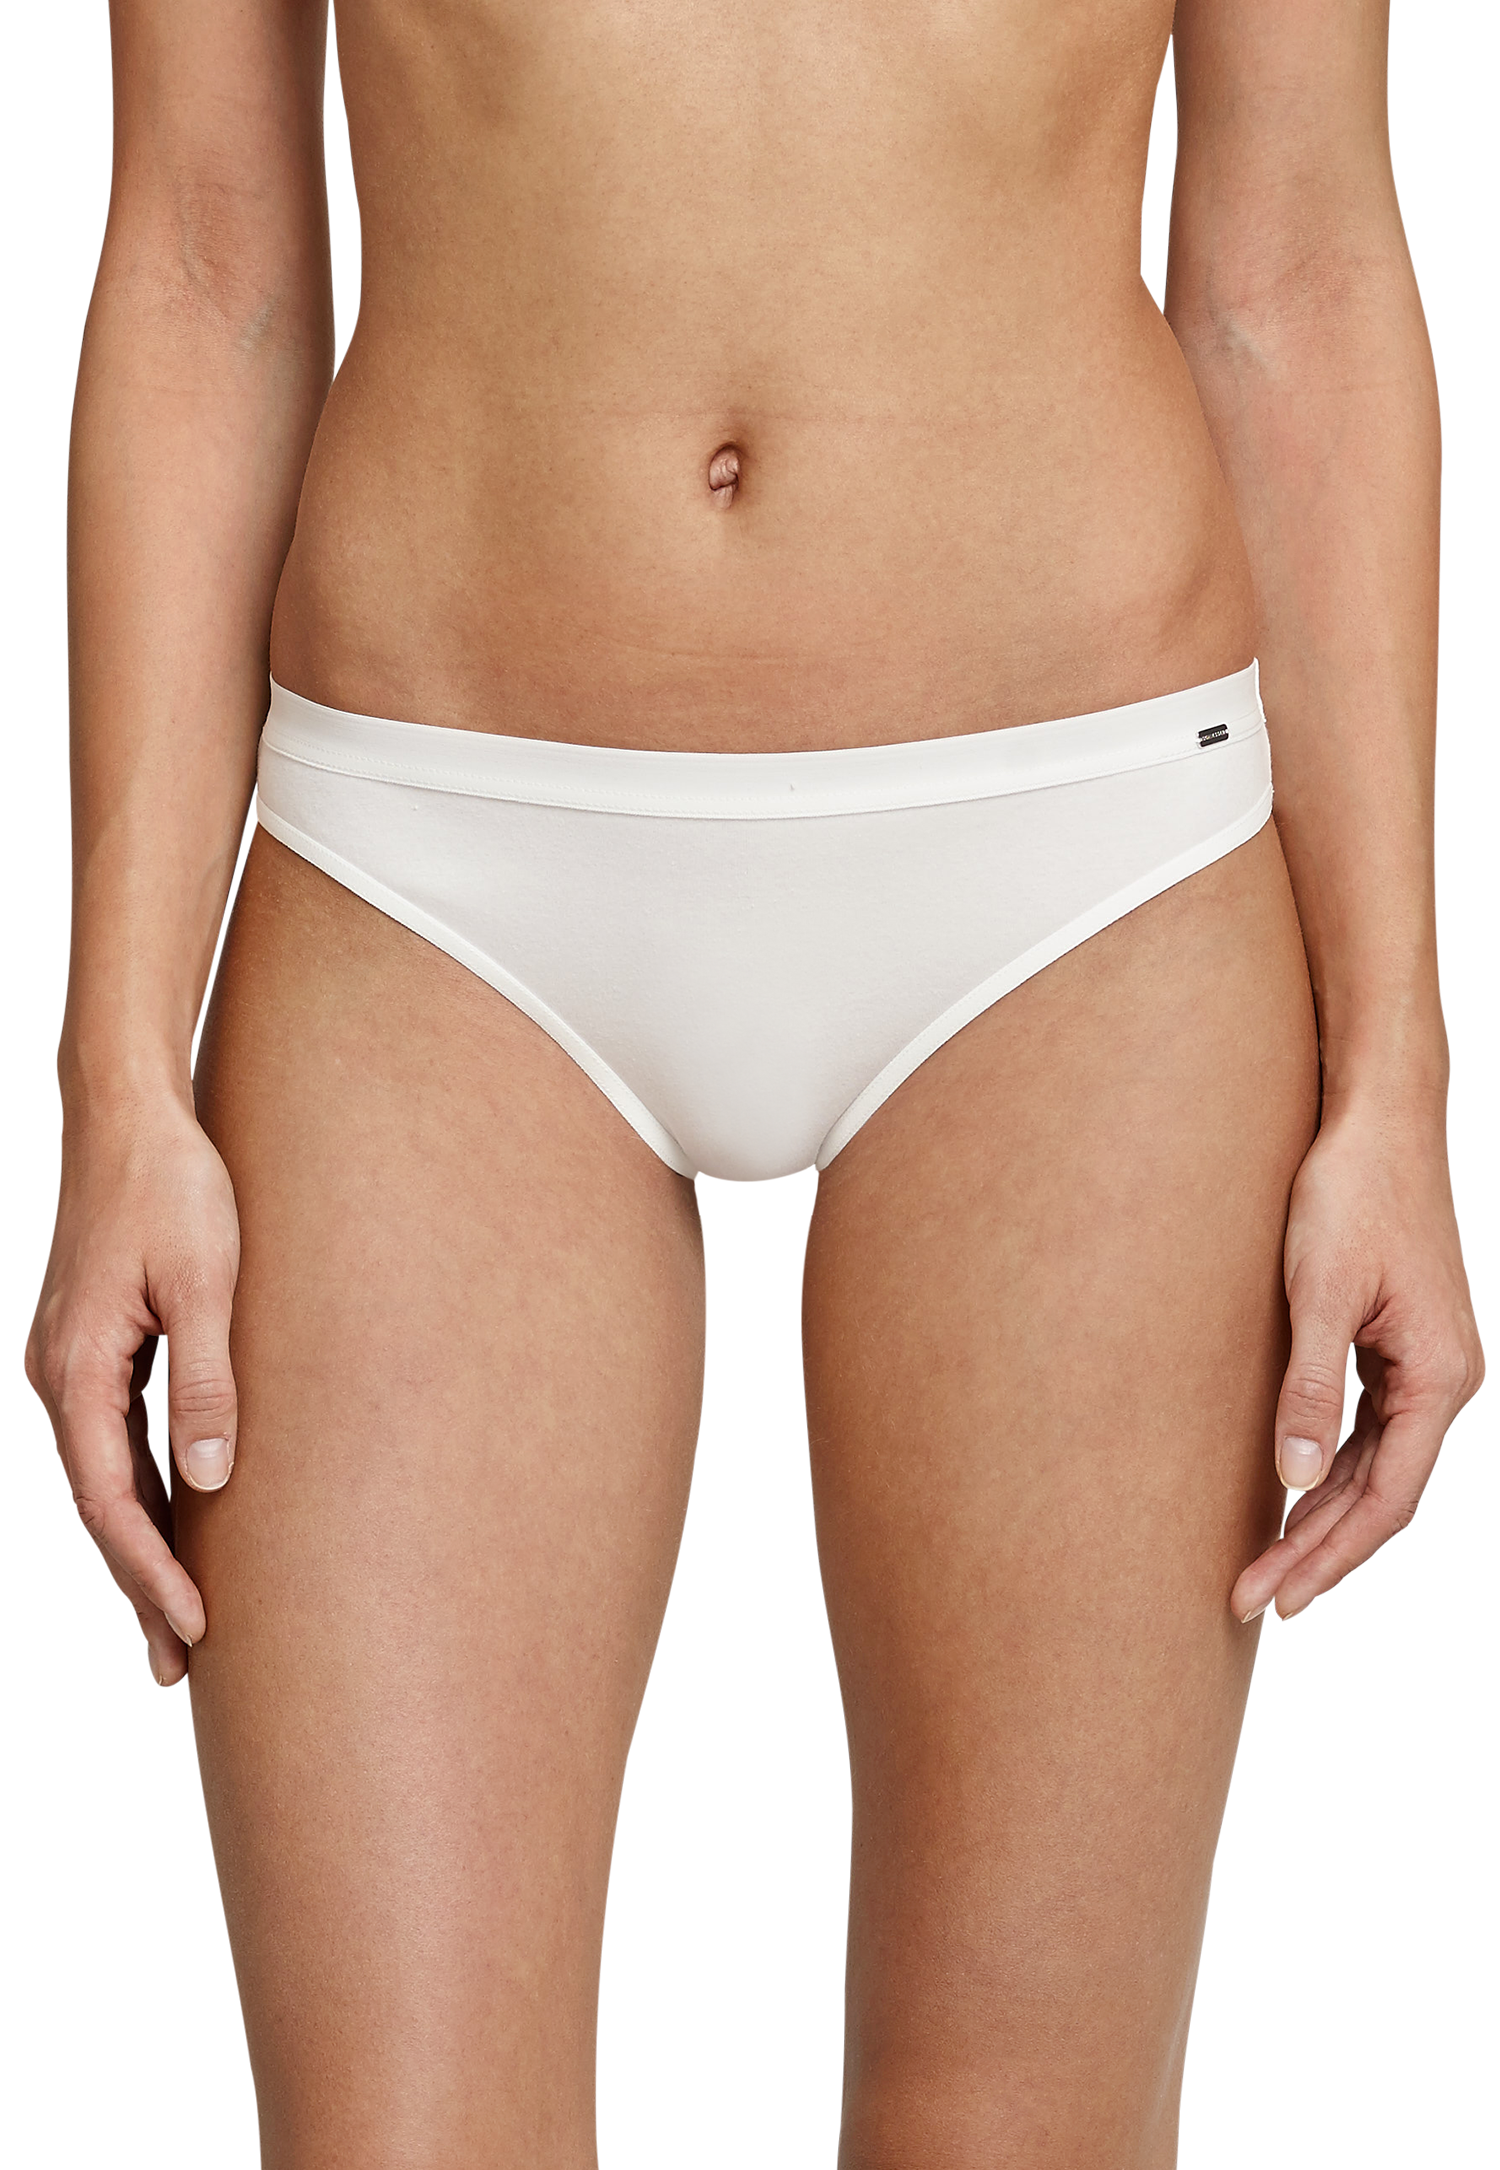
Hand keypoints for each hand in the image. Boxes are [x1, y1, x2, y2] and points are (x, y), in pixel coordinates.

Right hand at [25, 1091, 241, 1687]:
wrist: (133, 1111)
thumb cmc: (174, 1185)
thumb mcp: (206, 1282)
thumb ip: (207, 1382)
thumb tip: (209, 1480)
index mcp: (80, 1368)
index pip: (114, 1500)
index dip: (153, 1570)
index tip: (198, 1626)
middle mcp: (64, 1375)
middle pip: (103, 1503)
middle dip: (144, 1583)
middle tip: (185, 1665)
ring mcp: (75, 1362)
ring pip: (108, 1474)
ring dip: (144, 1542)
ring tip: (185, 1613)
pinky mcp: (97, 1345)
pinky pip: (117, 1435)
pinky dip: (146, 1486)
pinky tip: (181, 1518)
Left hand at [1229, 1084, 1483, 1625]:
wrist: (1375, 1122)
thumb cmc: (1349, 1194)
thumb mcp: (1318, 1293)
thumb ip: (1309, 1389)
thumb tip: (1295, 1479)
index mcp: (1438, 1376)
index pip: (1383, 1497)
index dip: (1326, 1555)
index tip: (1270, 1595)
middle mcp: (1444, 1379)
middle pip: (1378, 1491)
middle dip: (1314, 1549)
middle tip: (1250, 1599)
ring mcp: (1425, 1363)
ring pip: (1373, 1465)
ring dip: (1319, 1514)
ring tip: (1263, 1563)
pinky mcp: (1399, 1344)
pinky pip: (1369, 1427)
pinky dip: (1329, 1465)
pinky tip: (1290, 1492)